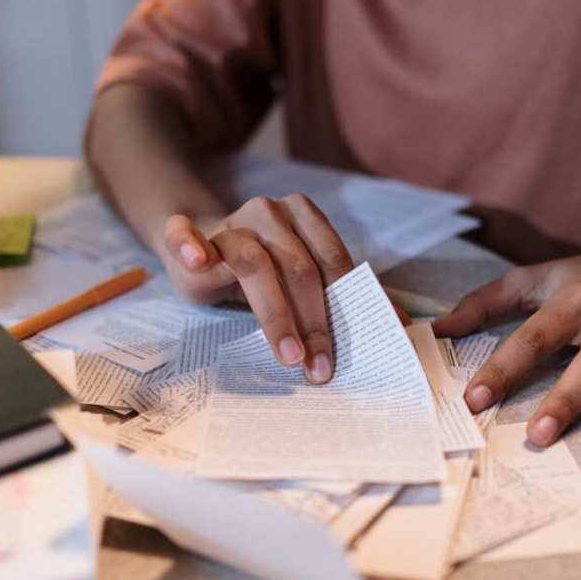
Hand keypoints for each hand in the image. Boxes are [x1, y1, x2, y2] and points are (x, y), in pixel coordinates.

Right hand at [160, 194, 353, 382]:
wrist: (203, 249)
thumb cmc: (262, 272)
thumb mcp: (298, 276)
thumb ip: (335, 292)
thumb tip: (396, 325)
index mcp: (303, 214)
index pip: (331, 260)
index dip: (344, 304)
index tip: (353, 349)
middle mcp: (269, 212)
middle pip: (298, 268)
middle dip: (313, 323)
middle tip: (319, 368)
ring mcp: (230, 223)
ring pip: (256, 265)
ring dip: (276, 315)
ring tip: (289, 355)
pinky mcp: (190, 235)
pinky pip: (184, 234)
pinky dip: (189, 243)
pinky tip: (198, 260)